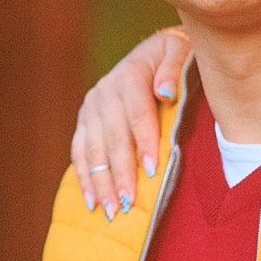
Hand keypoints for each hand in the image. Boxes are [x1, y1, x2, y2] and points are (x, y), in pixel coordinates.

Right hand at [70, 27, 188, 218]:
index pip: (137, 113)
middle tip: (128, 202)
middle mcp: (104, 90)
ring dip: (101, 181)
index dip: (145, 141)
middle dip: (121, 172)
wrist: (154, 52)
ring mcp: (91, 106)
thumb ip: (174, 68)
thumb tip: (164, 93)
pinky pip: (79, 152)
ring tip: (110, 210)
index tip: (153, 169)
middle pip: (113, 137)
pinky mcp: (84, 120)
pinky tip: (91, 201)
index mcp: (129, 74)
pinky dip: (84, 177)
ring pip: (93, 149)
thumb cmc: (176, 58)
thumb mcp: (181, 50)